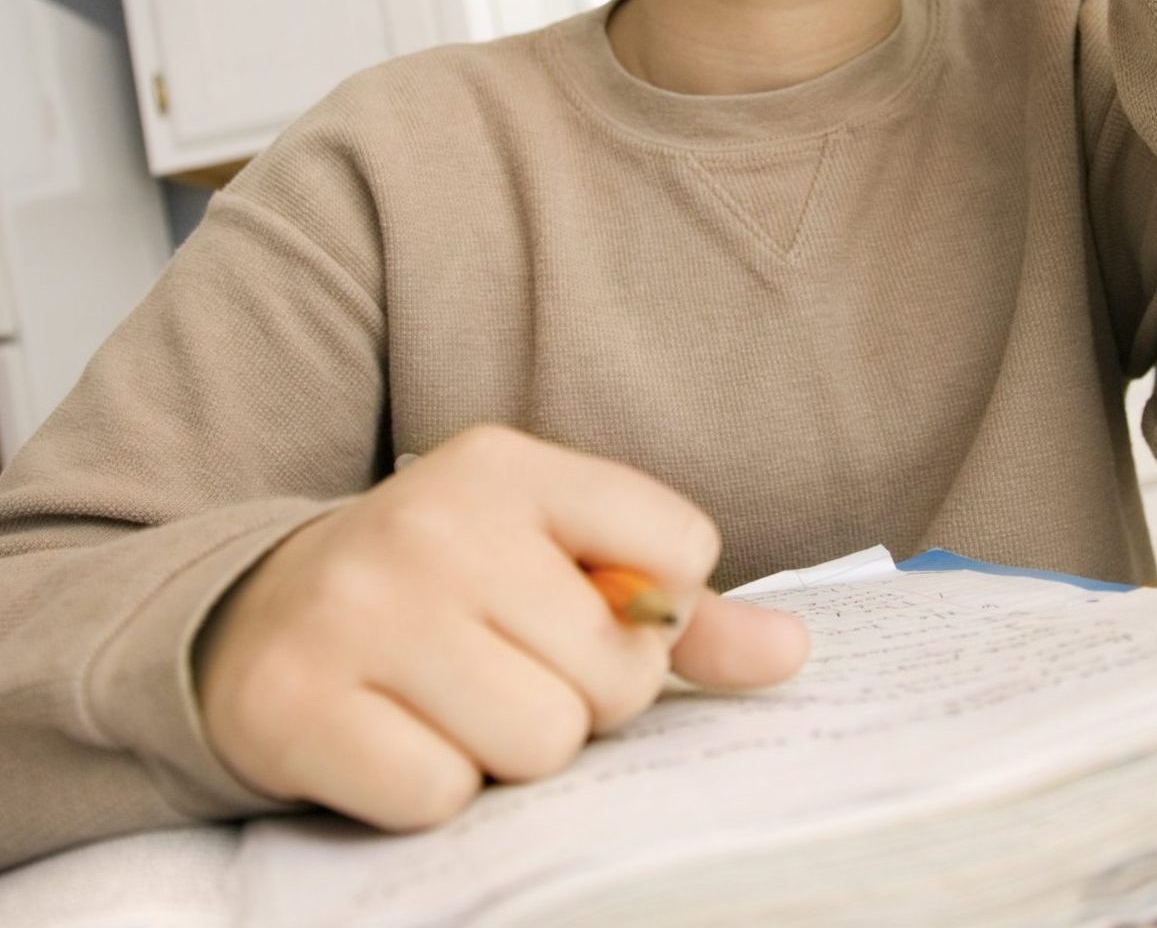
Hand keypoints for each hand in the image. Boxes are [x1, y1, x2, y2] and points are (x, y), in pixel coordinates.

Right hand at [192, 424, 808, 831]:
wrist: (258, 614)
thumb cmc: (445, 588)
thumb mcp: (554, 559)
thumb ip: (674, 607)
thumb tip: (793, 651)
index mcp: (511, 464)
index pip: (683, 549)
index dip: (653, 613)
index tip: (586, 609)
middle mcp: (436, 520)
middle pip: (617, 669)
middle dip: (580, 695)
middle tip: (506, 665)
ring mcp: (359, 608)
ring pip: (540, 741)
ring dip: (508, 748)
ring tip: (453, 699)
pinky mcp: (295, 702)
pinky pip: (441, 796)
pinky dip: (429, 788)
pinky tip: (394, 733)